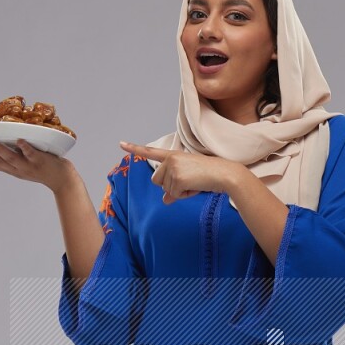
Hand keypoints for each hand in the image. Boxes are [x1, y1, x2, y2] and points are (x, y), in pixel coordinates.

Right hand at [0, 137, 74, 193]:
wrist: (63, 180)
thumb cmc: (43, 168)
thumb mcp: (24, 165)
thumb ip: (13, 156)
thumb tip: (2, 142)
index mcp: (12, 170)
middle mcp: (18, 170)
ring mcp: (29, 166)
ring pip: (11, 158)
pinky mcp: (40, 161)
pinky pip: (32, 154)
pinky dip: (25, 148)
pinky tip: (19, 141)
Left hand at [119, 141, 237, 203]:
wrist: (224, 174)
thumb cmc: (209, 176)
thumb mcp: (189, 181)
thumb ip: (174, 189)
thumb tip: (165, 200)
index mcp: (173, 155)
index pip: (151, 152)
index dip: (134, 148)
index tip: (120, 143)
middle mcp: (170, 159)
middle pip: (156, 181)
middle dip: (169, 186)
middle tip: (188, 182)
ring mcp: (173, 167)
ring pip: (166, 189)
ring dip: (180, 191)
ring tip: (195, 183)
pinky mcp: (177, 177)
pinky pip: (175, 194)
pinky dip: (185, 195)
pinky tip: (196, 186)